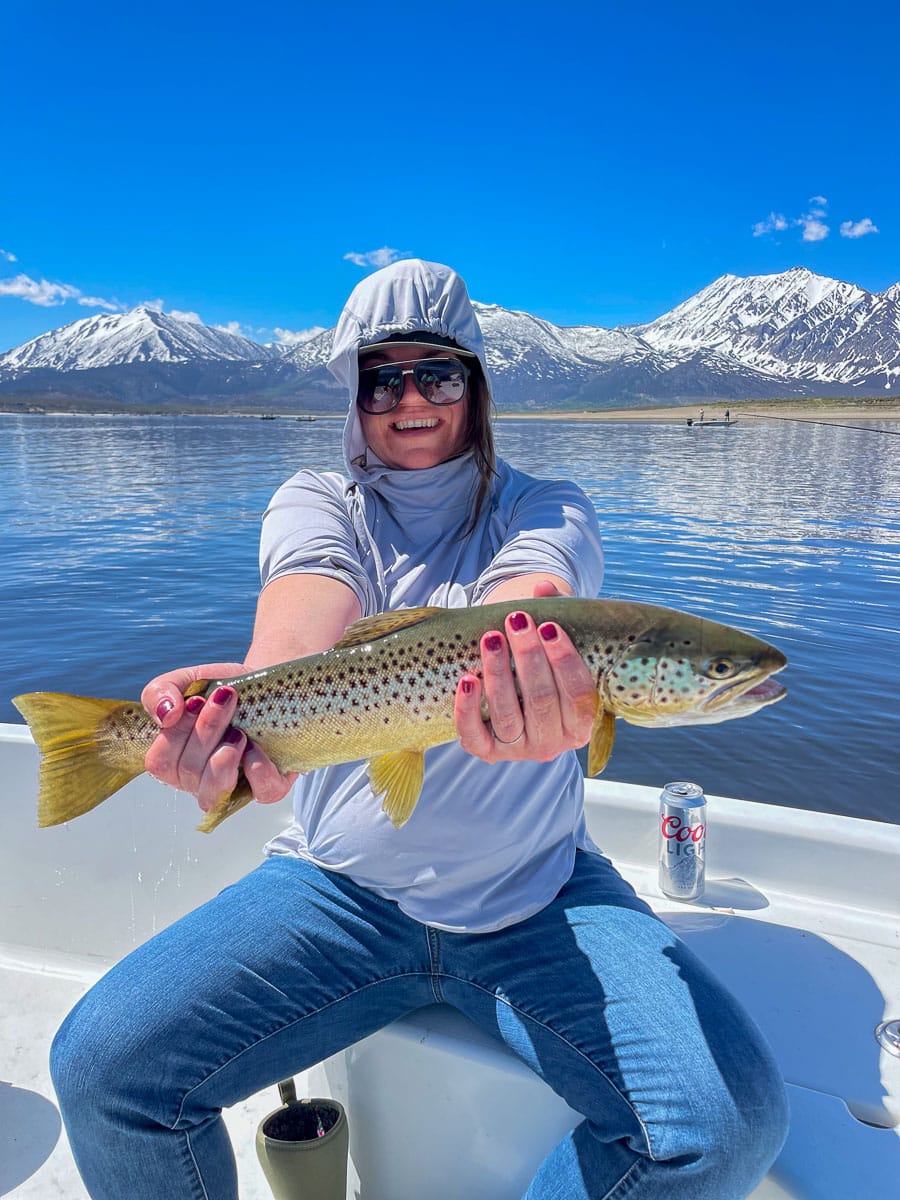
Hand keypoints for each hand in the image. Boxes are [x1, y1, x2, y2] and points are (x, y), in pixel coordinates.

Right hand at [142, 664, 297, 812]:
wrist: (268, 685)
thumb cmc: (222, 690)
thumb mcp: (187, 681)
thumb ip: (159, 692)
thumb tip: (165, 716)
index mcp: (175, 761)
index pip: (160, 762)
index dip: (176, 733)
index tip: (197, 700)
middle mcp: (200, 781)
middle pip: (189, 771)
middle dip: (207, 729)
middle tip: (226, 699)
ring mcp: (234, 787)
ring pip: (217, 790)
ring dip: (225, 756)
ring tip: (238, 730)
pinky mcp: (270, 787)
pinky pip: (262, 793)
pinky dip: (258, 769)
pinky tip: (255, 746)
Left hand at [454, 587, 598, 764]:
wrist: (515, 694)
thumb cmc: (542, 665)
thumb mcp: (555, 644)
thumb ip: (557, 614)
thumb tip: (544, 587)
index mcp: (581, 723)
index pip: (579, 695)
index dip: (565, 661)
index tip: (549, 627)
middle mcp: (553, 743)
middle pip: (542, 701)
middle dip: (529, 657)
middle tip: (517, 621)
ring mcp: (519, 750)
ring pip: (507, 715)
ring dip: (498, 673)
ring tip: (491, 639)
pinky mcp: (487, 752)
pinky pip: (474, 736)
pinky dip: (467, 708)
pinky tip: (467, 679)